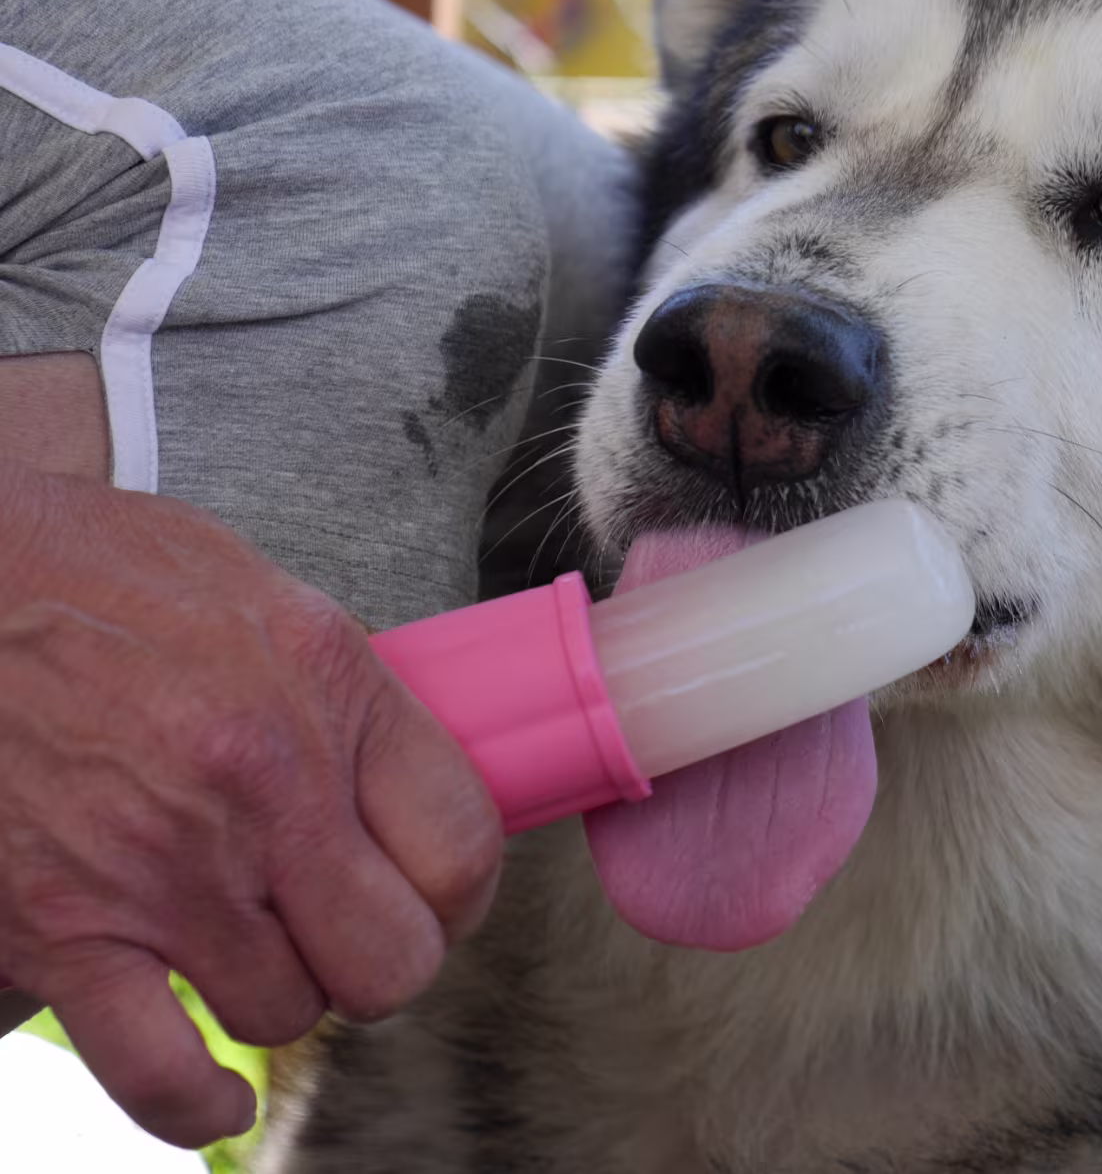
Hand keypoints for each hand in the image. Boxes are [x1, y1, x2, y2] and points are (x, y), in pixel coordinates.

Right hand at [0, 459, 501, 1146]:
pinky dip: (194, 1101)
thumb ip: (344, 697)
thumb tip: (406, 784)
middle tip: (350, 930)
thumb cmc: (94, 575)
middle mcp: (261, 786)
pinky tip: (215, 1092)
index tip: (436, 894)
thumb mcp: (262, 595)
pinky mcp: (64, 932)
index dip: (461, 893)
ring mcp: (163, 870)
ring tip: (251, 945)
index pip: (462, 847)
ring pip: (288, 1012)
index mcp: (327, 687)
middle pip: (393, 958)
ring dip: (280, 994)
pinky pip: (160, 1073)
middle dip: (382, 958)